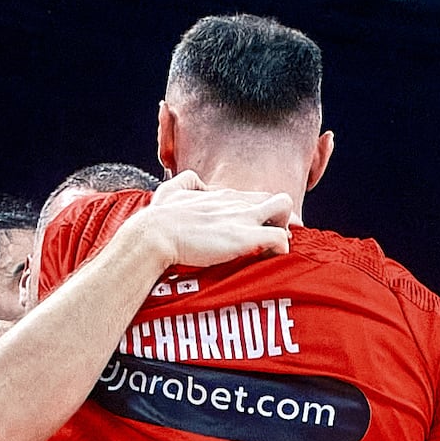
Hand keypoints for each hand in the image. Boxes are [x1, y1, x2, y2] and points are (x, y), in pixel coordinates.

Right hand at [135, 176, 296, 272]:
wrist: (154, 235)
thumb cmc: (158, 218)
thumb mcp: (171, 190)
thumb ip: (186, 181)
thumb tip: (196, 182)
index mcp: (222, 195)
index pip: (257, 198)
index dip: (264, 214)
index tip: (261, 230)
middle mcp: (236, 202)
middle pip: (276, 201)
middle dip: (280, 221)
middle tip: (271, 241)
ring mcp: (243, 218)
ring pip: (285, 211)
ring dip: (284, 231)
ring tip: (271, 249)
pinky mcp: (246, 237)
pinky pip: (280, 239)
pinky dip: (280, 250)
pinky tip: (268, 259)